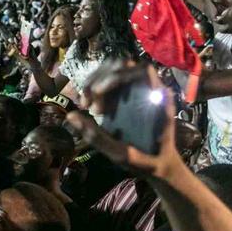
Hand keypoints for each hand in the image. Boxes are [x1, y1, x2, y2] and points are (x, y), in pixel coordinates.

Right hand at [64, 61, 179, 179]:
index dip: (113, 76)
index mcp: (158, 99)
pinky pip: (110, 81)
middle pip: (120, 65)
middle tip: (86, 106)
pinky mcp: (129, 94)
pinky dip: (95, 90)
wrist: (160, 165)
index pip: (138, 70)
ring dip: (93, 85)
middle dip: (97, 81)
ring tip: (87, 107)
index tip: (96, 95)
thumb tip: (70, 116)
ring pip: (112, 70)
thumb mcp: (122, 154)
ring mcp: (139, 89)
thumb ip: (97, 137)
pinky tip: (91, 108)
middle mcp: (151, 88)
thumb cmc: (146, 162)